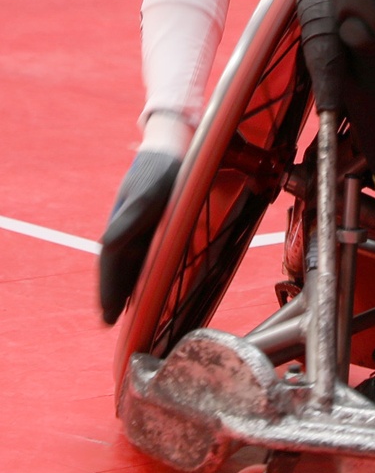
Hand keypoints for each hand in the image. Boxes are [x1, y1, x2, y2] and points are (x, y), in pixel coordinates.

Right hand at [98, 150, 180, 324]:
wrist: (170, 150)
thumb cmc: (159, 172)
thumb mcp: (146, 194)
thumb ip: (129, 219)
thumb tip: (108, 245)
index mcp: (121, 227)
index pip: (111, 266)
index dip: (108, 291)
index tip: (105, 317)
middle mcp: (128, 231)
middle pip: (117, 269)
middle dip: (112, 294)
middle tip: (107, 322)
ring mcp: (140, 229)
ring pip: (130, 264)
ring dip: (125, 286)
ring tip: (120, 312)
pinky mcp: (155, 226)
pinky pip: (144, 255)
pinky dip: (140, 272)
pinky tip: (145, 284)